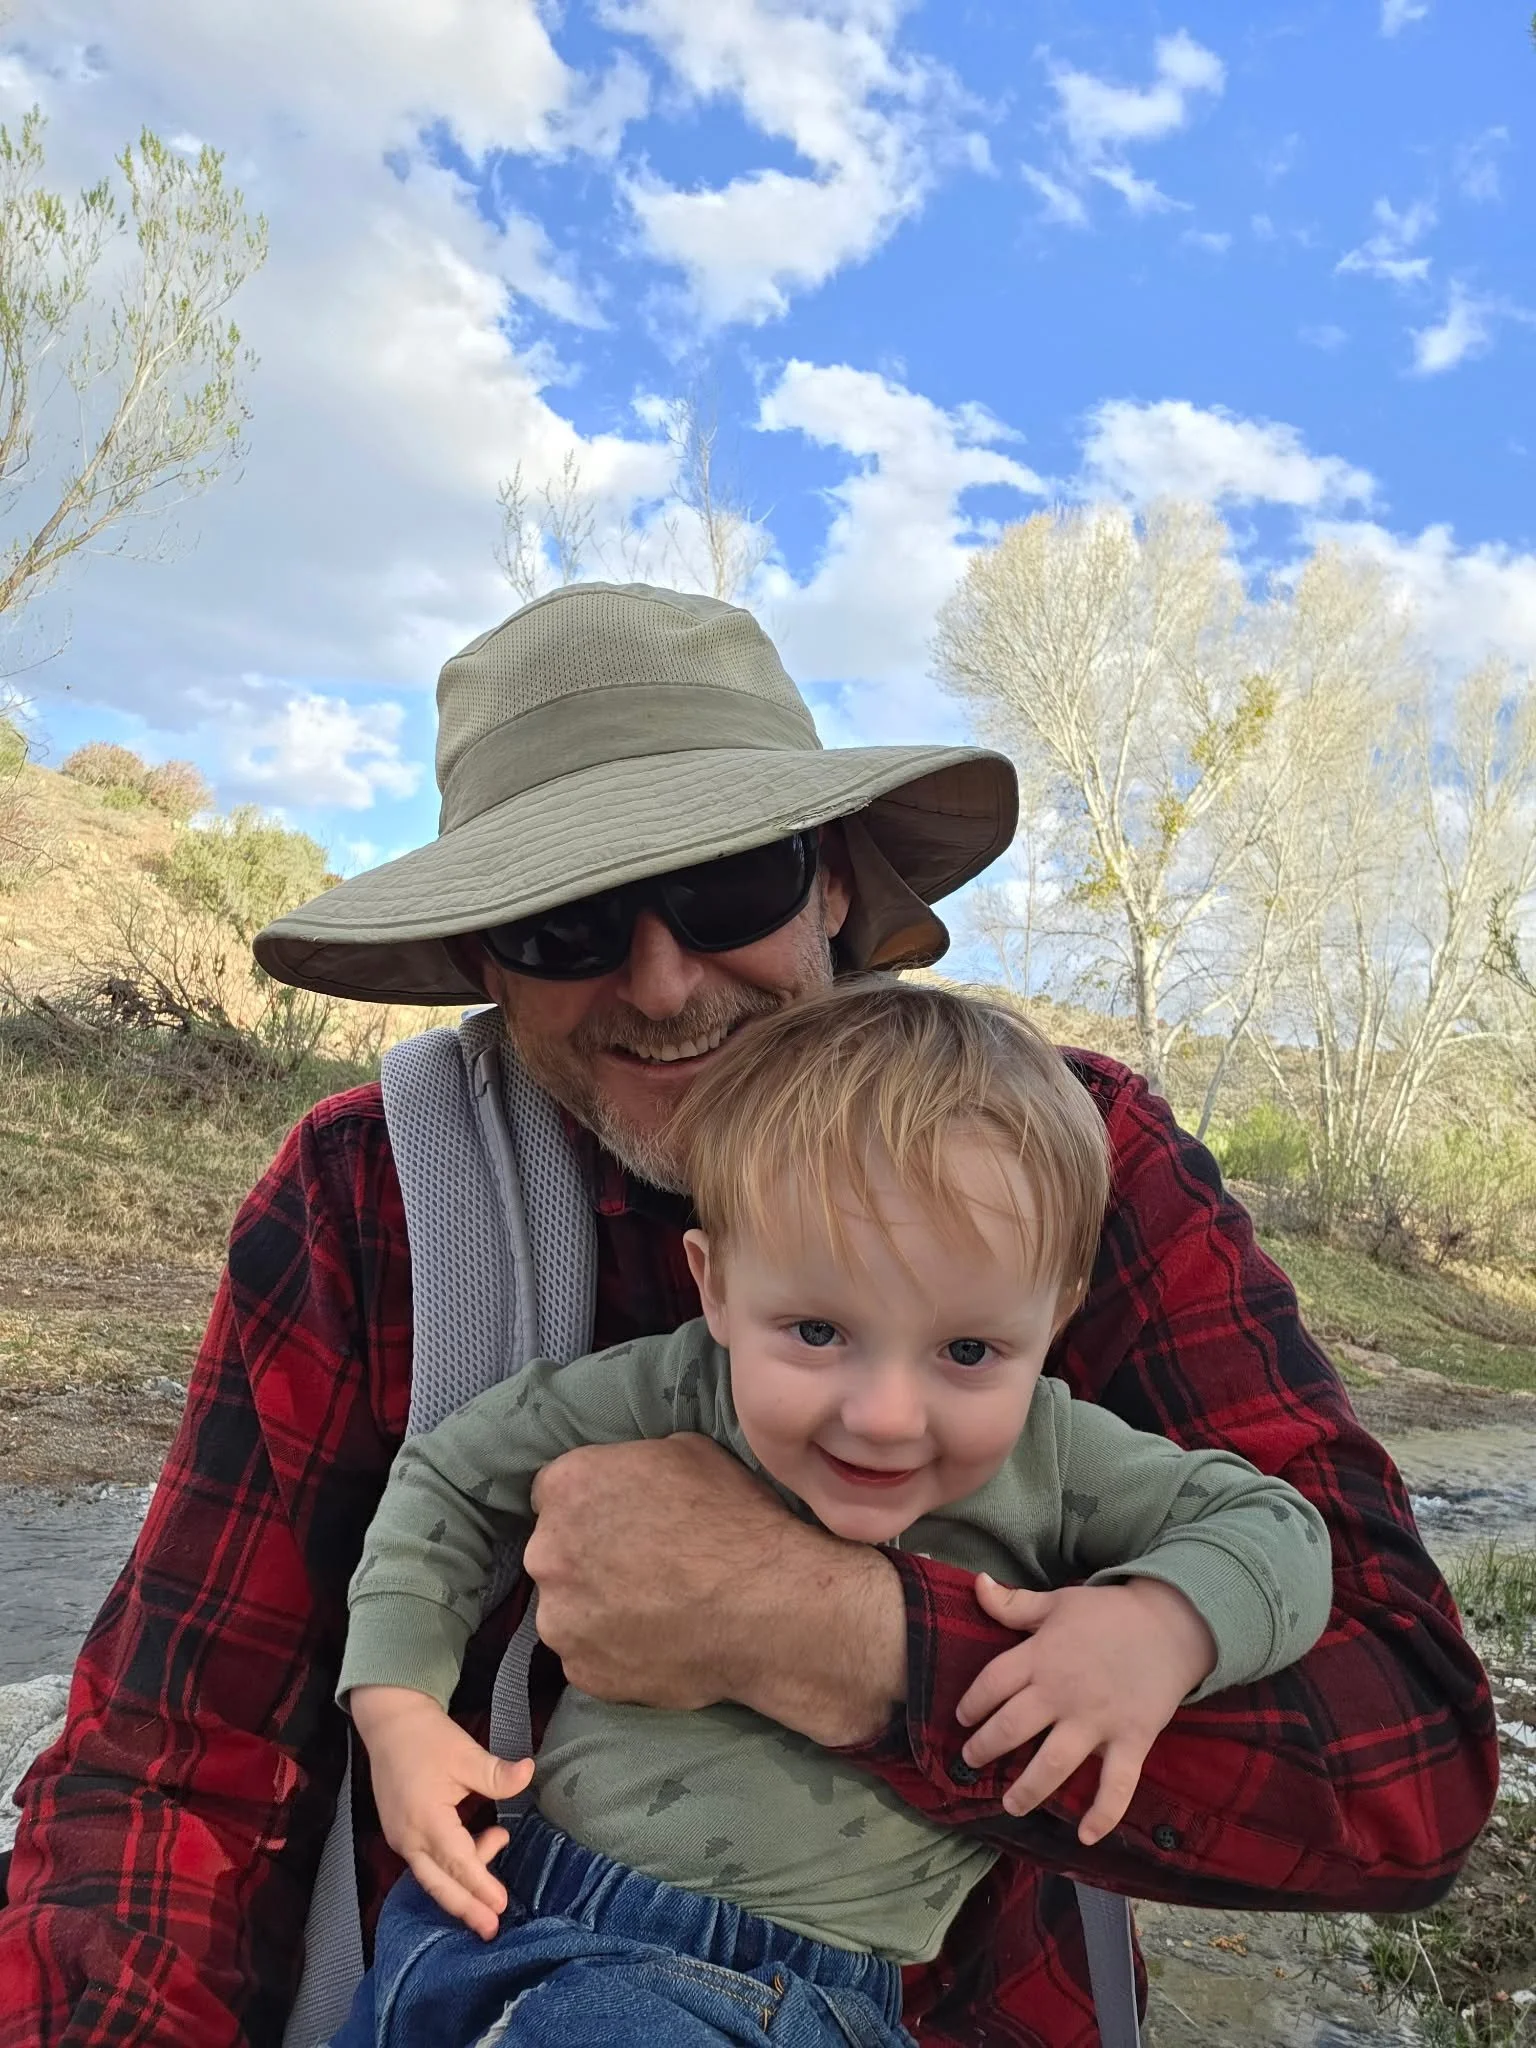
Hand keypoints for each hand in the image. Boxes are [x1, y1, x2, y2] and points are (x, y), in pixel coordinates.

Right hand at [349, 1685, 532, 1938]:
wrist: (390, 1723)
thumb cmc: (428, 1737)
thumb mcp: (466, 1753)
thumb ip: (496, 1774)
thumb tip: (529, 1773)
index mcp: (425, 1819)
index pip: (457, 1862)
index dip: (480, 1885)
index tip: (501, 1905)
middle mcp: (408, 1837)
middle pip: (439, 1884)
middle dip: (465, 1908)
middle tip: (491, 1930)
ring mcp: (401, 1838)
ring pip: (431, 1877)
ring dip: (461, 1887)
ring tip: (496, 1873)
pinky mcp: (401, 1833)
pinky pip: (426, 1863)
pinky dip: (450, 1869)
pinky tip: (477, 1851)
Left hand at [525, 1435, 905, 1745]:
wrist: (766, 1606)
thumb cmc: (734, 1519)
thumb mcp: (686, 1452)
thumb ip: (635, 1464)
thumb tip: (630, 1480)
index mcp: (569, 1486)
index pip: (555, 1492)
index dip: (591, 1505)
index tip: (622, 1520)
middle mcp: (548, 1553)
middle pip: (555, 1552)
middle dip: (587, 1557)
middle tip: (641, 1566)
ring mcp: (560, 1620)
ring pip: (567, 1610)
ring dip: (597, 1607)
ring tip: (655, 1610)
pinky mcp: (582, 1673)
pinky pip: (590, 1657)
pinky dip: (615, 1651)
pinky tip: (659, 1642)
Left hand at [954, 1575, 1216, 1844]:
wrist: (1172, 1622)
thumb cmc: (1109, 1612)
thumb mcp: (1058, 1601)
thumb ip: (1014, 1603)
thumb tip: (977, 1583)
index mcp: (1041, 1656)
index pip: (992, 1683)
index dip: (972, 1702)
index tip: (963, 1718)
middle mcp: (1063, 1692)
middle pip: (1013, 1727)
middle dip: (986, 1748)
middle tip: (971, 1762)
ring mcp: (1097, 1720)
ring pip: (1053, 1763)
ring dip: (1028, 1789)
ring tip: (1009, 1804)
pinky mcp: (1131, 1740)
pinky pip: (1116, 1784)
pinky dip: (1103, 1814)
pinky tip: (1085, 1837)